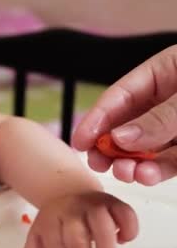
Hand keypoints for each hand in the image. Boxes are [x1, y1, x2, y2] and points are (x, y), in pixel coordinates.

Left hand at [14, 192, 137, 247]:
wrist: (67, 191)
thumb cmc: (55, 221)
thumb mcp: (39, 237)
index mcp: (51, 216)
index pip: (55, 242)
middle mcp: (72, 208)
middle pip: (77, 236)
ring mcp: (94, 204)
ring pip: (103, 225)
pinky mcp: (115, 202)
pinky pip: (127, 215)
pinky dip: (129, 231)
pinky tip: (122, 239)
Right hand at [72, 45, 176, 184]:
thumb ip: (160, 118)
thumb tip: (119, 139)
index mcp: (164, 72)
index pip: (119, 96)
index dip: (96, 119)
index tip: (80, 142)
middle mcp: (168, 99)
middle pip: (128, 125)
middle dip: (110, 146)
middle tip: (98, 163)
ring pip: (148, 147)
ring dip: (132, 163)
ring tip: (127, 173)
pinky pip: (171, 161)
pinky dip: (157, 170)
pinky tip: (147, 175)